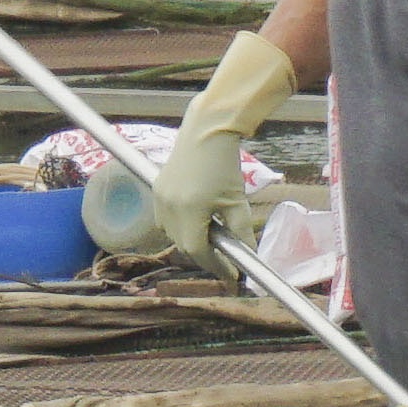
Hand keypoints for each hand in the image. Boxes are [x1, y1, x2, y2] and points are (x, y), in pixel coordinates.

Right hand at [150, 30, 296, 271]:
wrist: (206, 130)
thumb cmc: (224, 164)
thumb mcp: (236, 202)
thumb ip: (241, 233)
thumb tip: (250, 259)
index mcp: (188, 212)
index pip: (199, 252)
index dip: (216, 267)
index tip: (232, 277)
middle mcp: (168, 208)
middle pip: (184, 247)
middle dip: (206, 257)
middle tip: (227, 262)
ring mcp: (159, 199)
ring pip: (173, 235)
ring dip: (192, 242)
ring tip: (212, 241)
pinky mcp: (156, 190)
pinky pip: (165, 220)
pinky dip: (181, 227)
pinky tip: (196, 222)